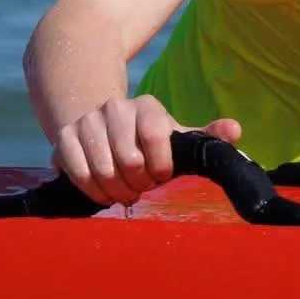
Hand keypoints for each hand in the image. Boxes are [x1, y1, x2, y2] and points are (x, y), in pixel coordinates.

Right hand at [51, 93, 241, 206]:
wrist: (102, 128)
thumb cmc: (148, 140)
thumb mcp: (178, 136)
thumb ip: (207, 136)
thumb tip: (235, 130)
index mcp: (148, 106)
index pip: (157, 136)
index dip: (161, 165)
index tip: (161, 176)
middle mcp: (116, 108)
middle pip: (129, 160)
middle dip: (138, 183)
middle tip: (141, 186)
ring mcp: (87, 121)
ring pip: (104, 170)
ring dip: (116, 191)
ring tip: (124, 190)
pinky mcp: (64, 137)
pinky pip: (79, 174)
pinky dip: (94, 191)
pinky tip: (103, 191)